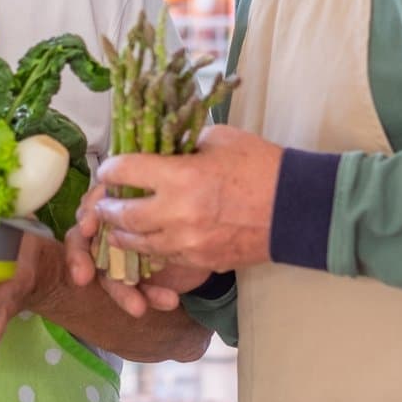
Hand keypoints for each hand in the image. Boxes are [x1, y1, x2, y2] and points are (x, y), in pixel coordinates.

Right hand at [65, 186, 211, 317]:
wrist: (218, 226)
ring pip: (108, 275)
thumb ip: (150, 181)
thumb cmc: (194, 195)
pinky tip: (170, 300)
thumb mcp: (177, 181)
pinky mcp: (140, 276)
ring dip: (121, 291)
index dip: (85, 216)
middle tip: (82, 277)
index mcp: (117, 201)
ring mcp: (124, 254)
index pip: (89, 206)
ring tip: (138, 307)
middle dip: (81, 261)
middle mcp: (113, 228)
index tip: (88, 227)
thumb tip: (127, 181)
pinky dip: (150, 297)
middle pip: (85, 245)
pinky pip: (136, 290)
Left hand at [93, 125, 279, 271]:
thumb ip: (184, 144)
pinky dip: (152, 248)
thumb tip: (160, 146)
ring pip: (138, 244)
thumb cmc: (262, 166)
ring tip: (119, 225)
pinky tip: (151, 239)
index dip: (111, 168)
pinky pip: (163, 258)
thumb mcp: (220, 140)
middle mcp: (176, 214)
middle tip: (104, 202)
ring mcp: (187, 243)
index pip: (124, 171)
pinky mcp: (200, 262)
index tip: (109, 168)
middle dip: (107, 208)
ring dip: (124, 234)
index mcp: (179, 177)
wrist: (297, 210)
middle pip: (121, 215)